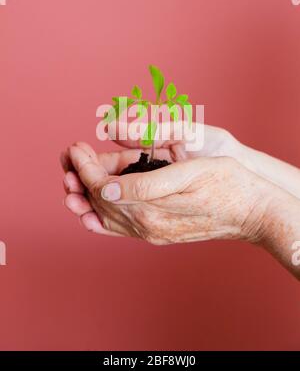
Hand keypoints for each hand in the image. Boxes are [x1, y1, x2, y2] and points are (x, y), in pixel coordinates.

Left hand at [62, 141, 270, 243]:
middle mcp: (146, 227)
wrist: (251, 210)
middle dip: (80, 177)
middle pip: (99, 202)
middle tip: (67, 156)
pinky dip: (100, 216)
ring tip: (72, 175)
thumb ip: (145, 185)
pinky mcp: (158, 231)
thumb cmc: (226, 184)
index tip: (74, 148)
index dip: (85, 167)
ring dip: (86, 193)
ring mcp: (152, 232)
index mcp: (151, 210)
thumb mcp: (189, 174)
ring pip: (106, 215)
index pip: (102, 188)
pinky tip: (91, 211)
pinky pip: (120, 228)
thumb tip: (106, 190)